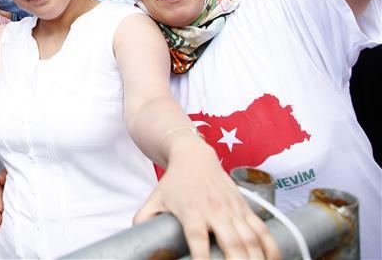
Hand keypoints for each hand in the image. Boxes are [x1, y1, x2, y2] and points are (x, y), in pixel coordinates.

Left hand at [134, 138, 278, 259]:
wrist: (194, 156)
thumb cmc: (174, 182)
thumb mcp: (155, 199)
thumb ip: (144, 218)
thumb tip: (134, 235)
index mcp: (191, 211)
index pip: (197, 238)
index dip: (201, 257)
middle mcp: (214, 211)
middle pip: (230, 241)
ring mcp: (233, 209)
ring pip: (250, 238)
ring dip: (255, 259)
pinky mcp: (246, 208)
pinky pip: (262, 230)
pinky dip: (271, 247)